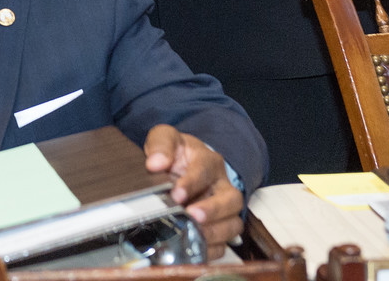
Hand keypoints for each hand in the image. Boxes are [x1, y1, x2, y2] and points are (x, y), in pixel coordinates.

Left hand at [143, 124, 244, 257]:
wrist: (183, 166)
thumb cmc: (176, 154)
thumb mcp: (165, 139)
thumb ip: (161, 145)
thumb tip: (155, 163)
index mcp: (209, 162)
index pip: (206, 171)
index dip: (192, 183)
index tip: (176, 193)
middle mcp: (222, 186)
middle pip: (231, 200)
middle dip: (213, 210)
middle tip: (193, 216)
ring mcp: (224, 210)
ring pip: (233, 224)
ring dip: (215, 232)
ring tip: (194, 235)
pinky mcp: (219, 228)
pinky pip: (224, 244)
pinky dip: (212, 250)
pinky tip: (196, 249)